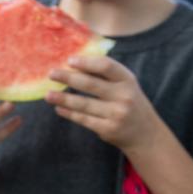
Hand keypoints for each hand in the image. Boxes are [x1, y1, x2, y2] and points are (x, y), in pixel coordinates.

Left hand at [46, 56, 165, 150]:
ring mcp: (116, 114)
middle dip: (68, 78)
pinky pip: (84, 119)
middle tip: (51, 73)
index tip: (69, 60)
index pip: (106, 66)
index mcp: (127, 80)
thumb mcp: (125, 85)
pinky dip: (69, 113)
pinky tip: (58, 108)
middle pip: (91, 84)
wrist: (145, 133)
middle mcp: (124, 96)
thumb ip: (106, 75)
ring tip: (48, 94)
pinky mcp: (108, 129)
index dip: (87, 62)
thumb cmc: (128, 102)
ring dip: (63, 98)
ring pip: (84, 104)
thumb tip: (75, 63)